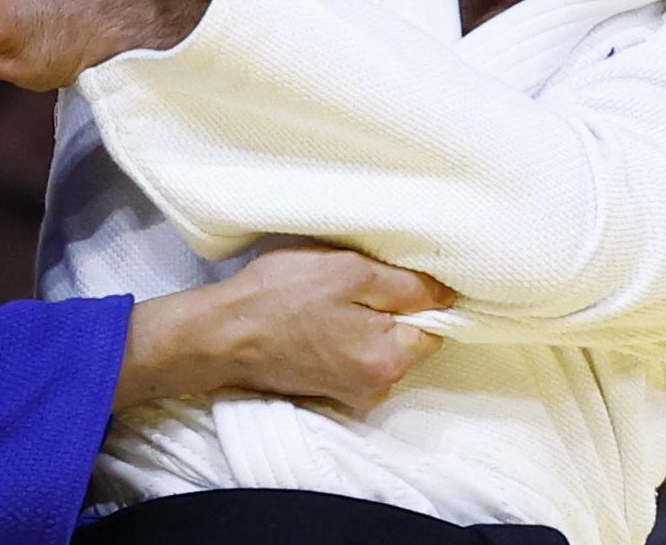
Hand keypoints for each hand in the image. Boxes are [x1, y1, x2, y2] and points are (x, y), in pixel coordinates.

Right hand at [114, 247, 451, 412]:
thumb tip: (446, 296)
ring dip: (363, 324)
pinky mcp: (327, 391)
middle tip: (349, 285)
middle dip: (387, 311)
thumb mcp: (348, 271)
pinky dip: (343, 339)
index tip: (386, 278)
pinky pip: (353, 358)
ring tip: (327, 301)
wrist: (220, 333)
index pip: (434, 326)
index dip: (415, 297)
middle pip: (407, 340)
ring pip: (379, 348)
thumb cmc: (279, 295)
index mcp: (389, 359)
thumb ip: (405, 286)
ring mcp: (351, 394)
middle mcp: (378, 387)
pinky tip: (316, 321)